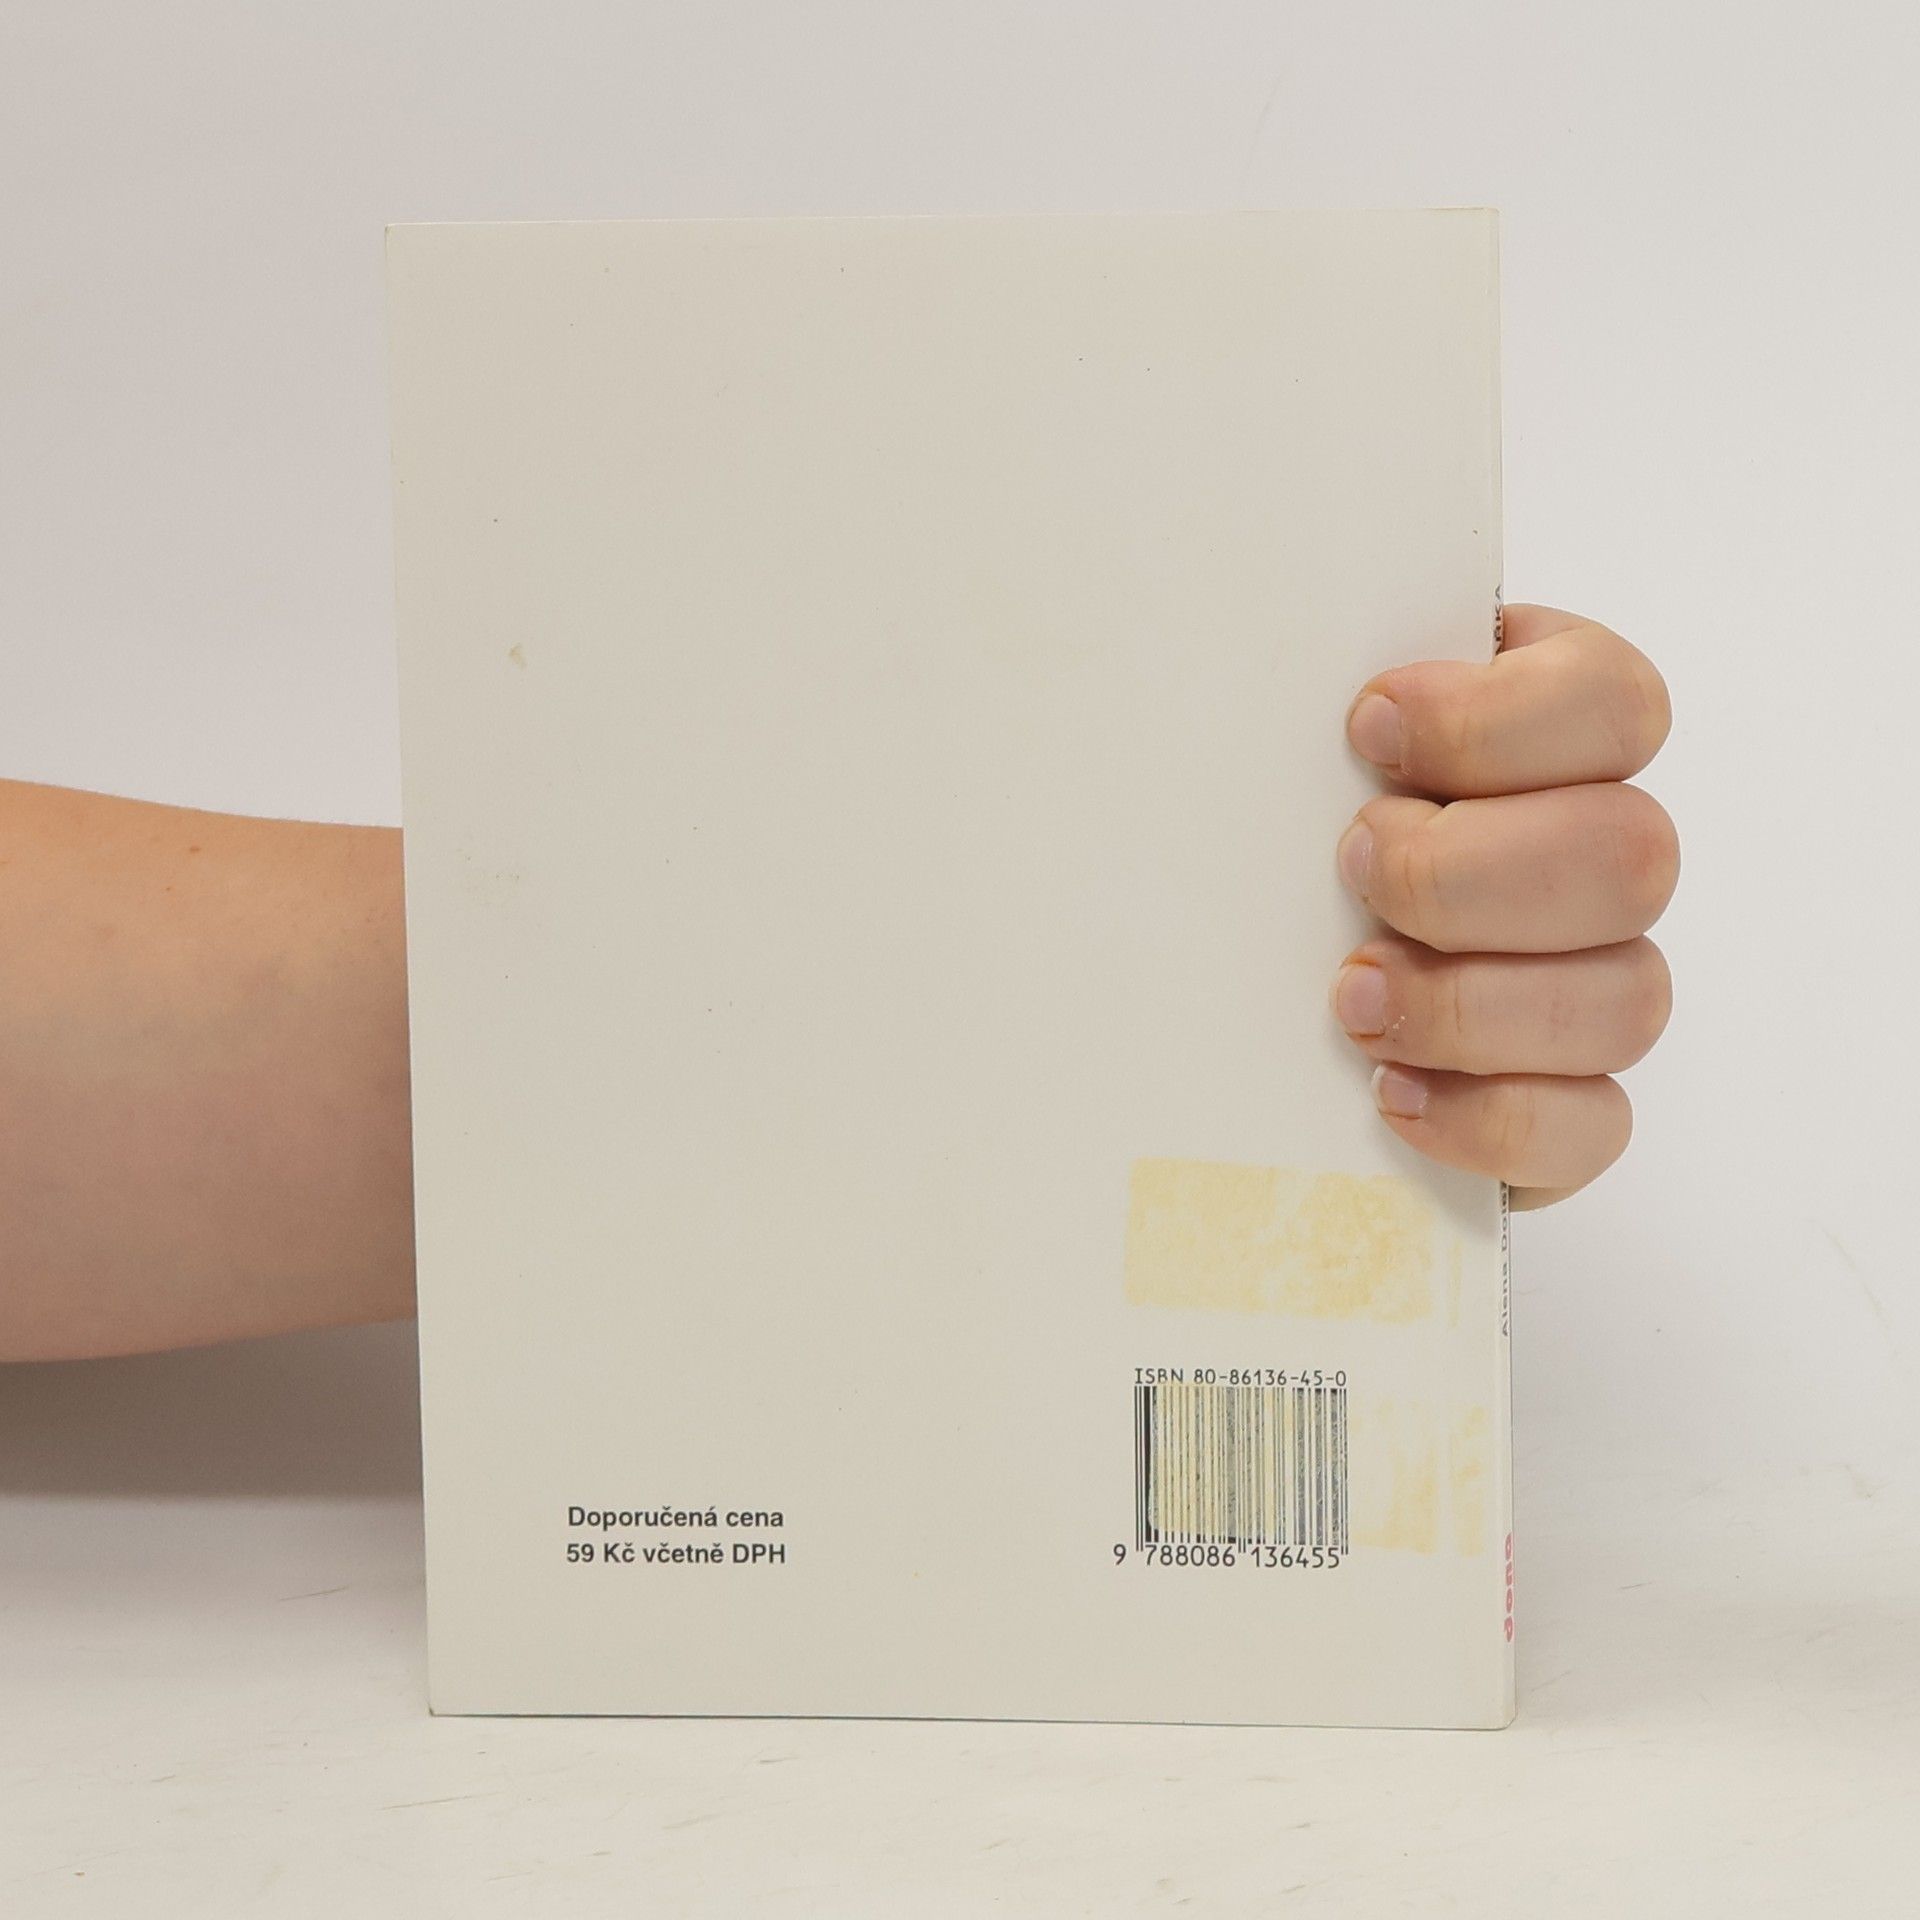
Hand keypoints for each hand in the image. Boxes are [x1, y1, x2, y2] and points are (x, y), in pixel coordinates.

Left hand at [1331, 605, 1676, 1207]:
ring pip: (1629, 999)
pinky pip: (1592, 1125)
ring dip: (1472, 1003)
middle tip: (1352, 873)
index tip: (1366, 731)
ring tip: (1352, 997)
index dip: (1500, 721)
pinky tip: (1389, 1092)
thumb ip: (1313, 698)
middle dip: (1469, 875)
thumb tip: (1290, 677)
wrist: (1237, 980)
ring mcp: (1597, 982)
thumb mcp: (1285, 741)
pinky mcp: (1569, 1099)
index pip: (1611, 703)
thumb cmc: (1274, 829)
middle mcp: (1597, 855)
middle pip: (1633, 858)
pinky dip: (1489, 1117)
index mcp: (1548, 736)